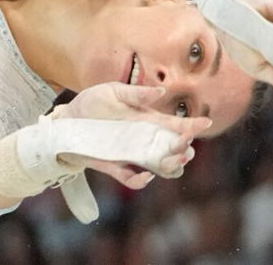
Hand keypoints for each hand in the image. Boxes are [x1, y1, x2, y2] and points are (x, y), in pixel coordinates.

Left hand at [55, 83, 210, 187]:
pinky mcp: (115, 166)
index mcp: (147, 120)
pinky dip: (140, 181)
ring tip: (174, 161)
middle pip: (173, 151)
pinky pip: (131, 179)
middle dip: (184, 151)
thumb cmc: (93, 103)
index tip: (205, 123)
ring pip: (159, 168)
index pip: (175, 125)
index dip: (192, 126)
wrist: (67, 120)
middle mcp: (143, 139)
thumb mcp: (114, 91)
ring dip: (170, 167)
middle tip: (185, 147)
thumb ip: (137, 93)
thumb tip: (162, 91)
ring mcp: (131, 154)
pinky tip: (145, 175)